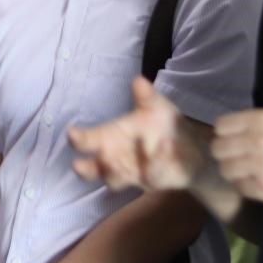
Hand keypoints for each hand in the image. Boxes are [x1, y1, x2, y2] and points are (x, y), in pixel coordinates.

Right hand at [69, 77, 208, 191]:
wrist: (191, 148)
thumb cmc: (162, 125)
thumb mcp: (156, 108)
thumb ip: (146, 97)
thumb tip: (138, 80)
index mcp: (109, 137)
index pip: (86, 140)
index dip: (77, 139)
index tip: (72, 134)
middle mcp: (114, 158)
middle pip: (92, 168)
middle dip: (86, 168)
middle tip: (80, 165)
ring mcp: (130, 173)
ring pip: (114, 179)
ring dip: (114, 172)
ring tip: (115, 163)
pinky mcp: (151, 181)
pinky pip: (150, 177)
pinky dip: (153, 166)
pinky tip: (160, 153)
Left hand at [211, 108, 262, 209]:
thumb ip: (258, 125)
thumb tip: (228, 131)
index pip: (221, 126)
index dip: (224, 135)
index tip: (232, 142)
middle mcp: (259, 139)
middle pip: (218, 148)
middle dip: (225, 154)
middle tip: (239, 160)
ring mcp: (261, 165)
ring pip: (225, 170)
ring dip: (233, 172)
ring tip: (248, 173)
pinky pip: (239, 187)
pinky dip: (246, 187)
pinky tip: (259, 184)